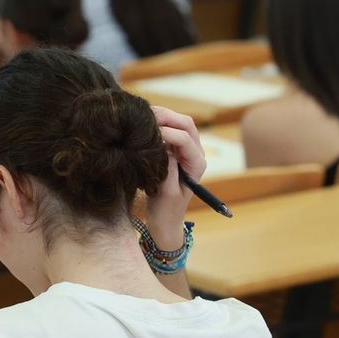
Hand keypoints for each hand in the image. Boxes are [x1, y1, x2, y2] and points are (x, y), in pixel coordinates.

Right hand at [145, 106, 205, 248]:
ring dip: (163, 116)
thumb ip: (168, 167)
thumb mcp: (166, 192)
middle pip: (186, 123)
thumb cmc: (166, 211)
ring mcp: (186, 150)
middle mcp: (195, 153)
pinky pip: (171, 128)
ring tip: (142, 116)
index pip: (184, 138)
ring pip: (180, 122)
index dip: (166, 132)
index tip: (147, 135)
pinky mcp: (176, 149)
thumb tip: (163, 144)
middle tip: (144, 115)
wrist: (165, 222)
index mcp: (197, 164)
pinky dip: (159, 122)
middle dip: (167, 116)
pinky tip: (143, 123)